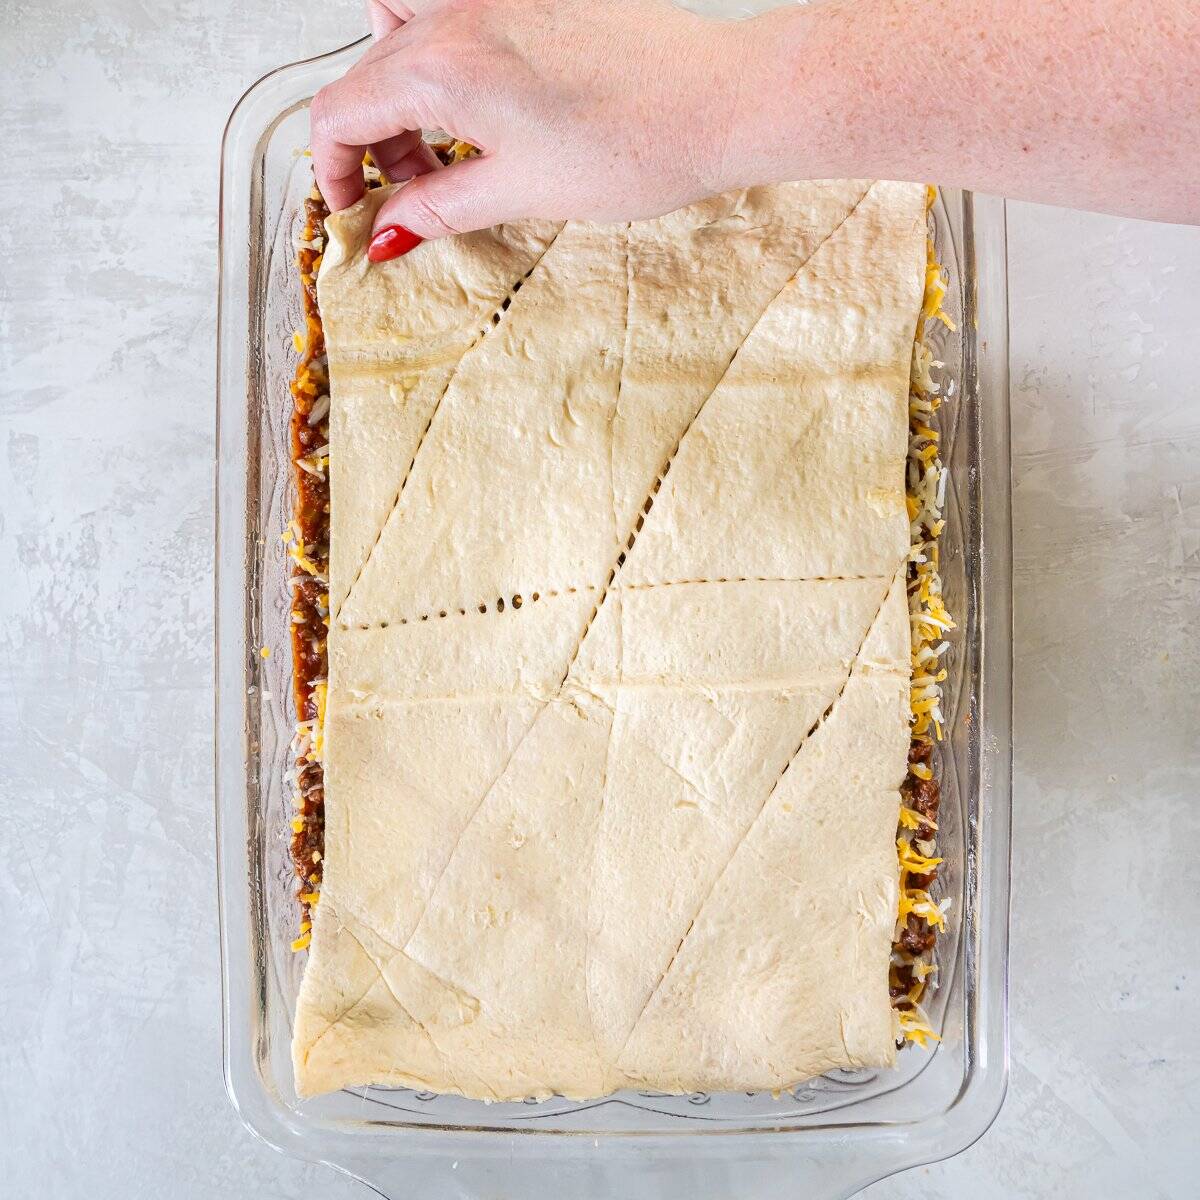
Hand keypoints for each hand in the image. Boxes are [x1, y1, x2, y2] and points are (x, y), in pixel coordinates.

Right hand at [310, 0, 752, 248]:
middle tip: (415, 189)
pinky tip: (483, 96)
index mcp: (444, 67)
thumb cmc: (636, 143)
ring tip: (445, 135)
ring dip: (399, 82)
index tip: (354, 206)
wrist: (718, 101)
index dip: (333, 169)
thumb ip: (441, 207)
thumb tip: (389, 234)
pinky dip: (443, 49)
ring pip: (400, 22)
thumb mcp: (522, 190)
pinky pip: (452, 7)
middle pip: (368, 71)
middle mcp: (458, 12)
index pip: (340, 111)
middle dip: (375, 139)